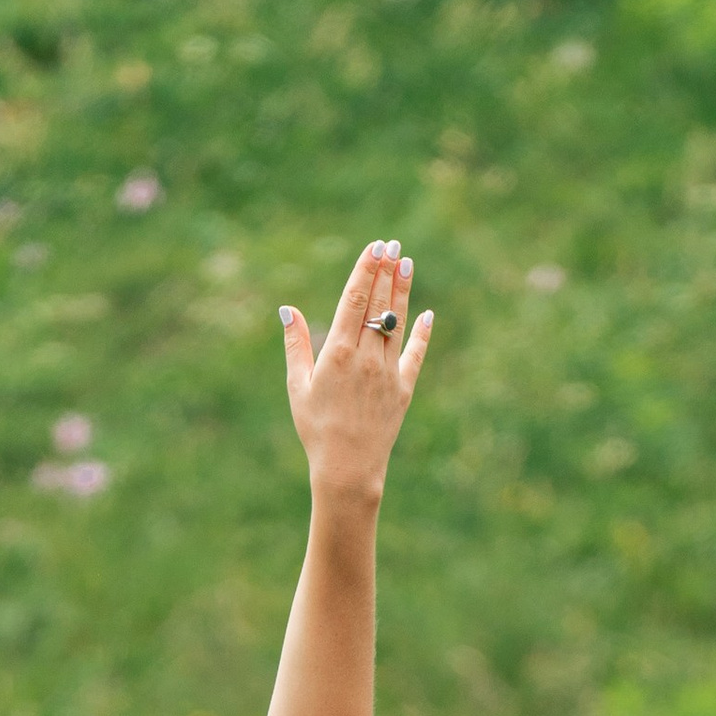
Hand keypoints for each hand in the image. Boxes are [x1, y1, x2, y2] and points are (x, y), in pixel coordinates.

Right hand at [279, 237, 432, 501]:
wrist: (347, 470)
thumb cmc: (315, 429)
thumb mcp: (298, 386)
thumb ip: (296, 345)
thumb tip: (287, 309)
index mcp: (337, 353)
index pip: (354, 299)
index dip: (366, 270)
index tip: (374, 247)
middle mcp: (366, 358)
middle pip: (378, 304)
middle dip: (385, 271)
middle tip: (392, 245)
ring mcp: (388, 373)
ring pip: (397, 323)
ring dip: (402, 292)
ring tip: (407, 263)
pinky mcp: (403, 390)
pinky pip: (415, 355)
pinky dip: (422, 334)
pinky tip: (427, 314)